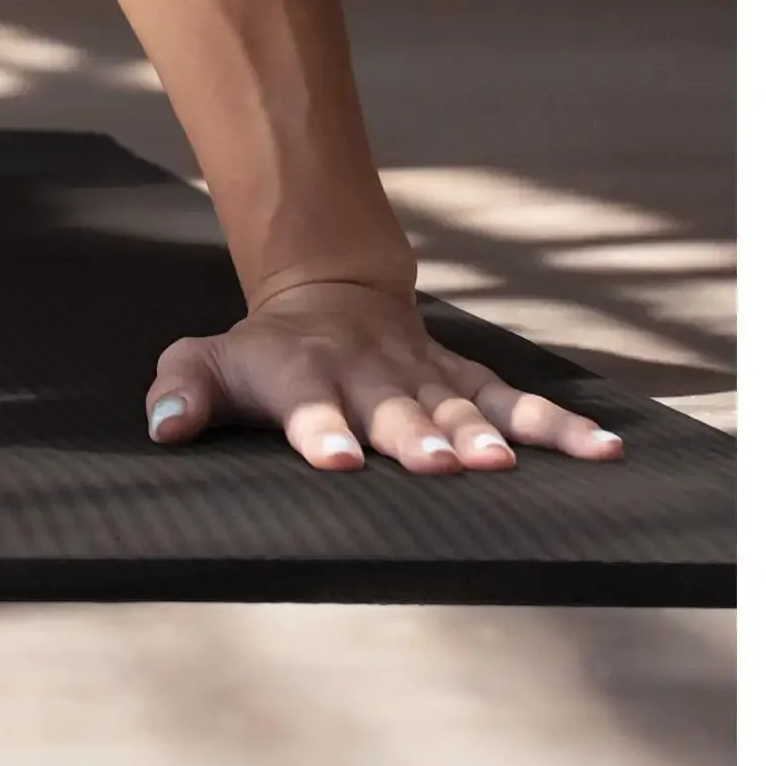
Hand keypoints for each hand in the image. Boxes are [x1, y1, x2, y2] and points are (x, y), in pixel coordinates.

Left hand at [145, 278, 626, 475]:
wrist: (329, 300)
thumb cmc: (263, 353)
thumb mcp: (207, 360)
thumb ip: (182, 388)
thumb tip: (161, 426)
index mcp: (303, 375)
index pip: (308, 405)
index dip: (321, 430)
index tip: (337, 459)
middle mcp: (369, 377)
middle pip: (392, 409)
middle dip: (413, 435)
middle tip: (435, 463)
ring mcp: (423, 380)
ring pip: (460, 408)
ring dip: (483, 436)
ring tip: (505, 465)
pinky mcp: (466, 382)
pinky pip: (518, 403)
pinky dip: (561, 427)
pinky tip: (603, 453)